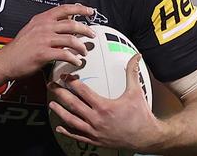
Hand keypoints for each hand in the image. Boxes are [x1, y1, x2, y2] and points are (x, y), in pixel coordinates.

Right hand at [0, 4, 95, 78]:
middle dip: (86, 30)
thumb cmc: (19, 48)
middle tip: (92, 35)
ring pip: (71, 39)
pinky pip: (64, 54)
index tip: (90, 11)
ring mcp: (43, 40)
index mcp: (41, 19)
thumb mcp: (32, 29)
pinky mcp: (43, 53)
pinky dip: (73, 59)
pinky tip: (76, 62)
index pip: (64, 9)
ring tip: (85, 52)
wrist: (5, 61)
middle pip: (71, 24)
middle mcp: (44, 27)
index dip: (80, 8)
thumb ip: (47, 25)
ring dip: (81, 46)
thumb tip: (64, 23)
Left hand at [48, 54, 165, 151]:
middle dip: (60, 94)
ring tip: (51, 104)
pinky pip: (78, 136)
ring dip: (59, 112)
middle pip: (73, 105)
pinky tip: (59, 127)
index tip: (64, 76)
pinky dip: (67, 132)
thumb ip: (132, 73)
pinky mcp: (95, 140)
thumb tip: (136, 56)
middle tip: (51, 86)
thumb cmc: (141, 115)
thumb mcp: (136, 92)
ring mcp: (94, 131)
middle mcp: (96, 120)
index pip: (82, 91)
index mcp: (104, 106)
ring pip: (71, 121)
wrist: (146, 138)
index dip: (71, 82)